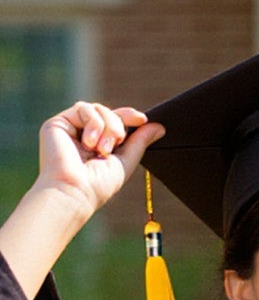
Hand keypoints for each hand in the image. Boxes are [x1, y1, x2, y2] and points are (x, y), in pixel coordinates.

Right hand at [35, 103, 158, 220]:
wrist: (75, 190)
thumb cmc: (99, 184)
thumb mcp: (126, 161)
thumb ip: (139, 142)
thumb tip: (159, 127)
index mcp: (98, 144)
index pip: (115, 121)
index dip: (129, 116)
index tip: (143, 119)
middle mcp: (83, 135)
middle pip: (108, 112)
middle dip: (118, 125)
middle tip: (117, 142)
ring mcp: (70, 128)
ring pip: (97, 109)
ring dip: (107, 126)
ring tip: (102, 148)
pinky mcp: (57, 123)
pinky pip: (83, 108)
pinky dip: (93, 123)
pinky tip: (89, 143)